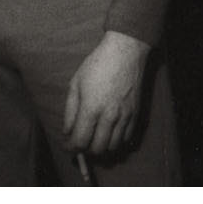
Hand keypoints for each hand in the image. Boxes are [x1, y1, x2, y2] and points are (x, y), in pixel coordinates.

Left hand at [63, 30, 150, 158]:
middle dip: (85, 151)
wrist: (125, 52)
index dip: (71, 148)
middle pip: (97, 149)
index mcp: (91, 108)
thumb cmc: (97, 64)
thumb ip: (70, 111)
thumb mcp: (76, 84)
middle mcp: (109, 116)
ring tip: (94, 139)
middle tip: (79, 143)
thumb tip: (67, 132)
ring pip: (112, 147)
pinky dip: (116, 142)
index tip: (67, 146)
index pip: (80, 141)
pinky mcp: (135, 114)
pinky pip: (126, 139)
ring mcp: (124, 117)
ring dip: (101, 148)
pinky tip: (108, 134)